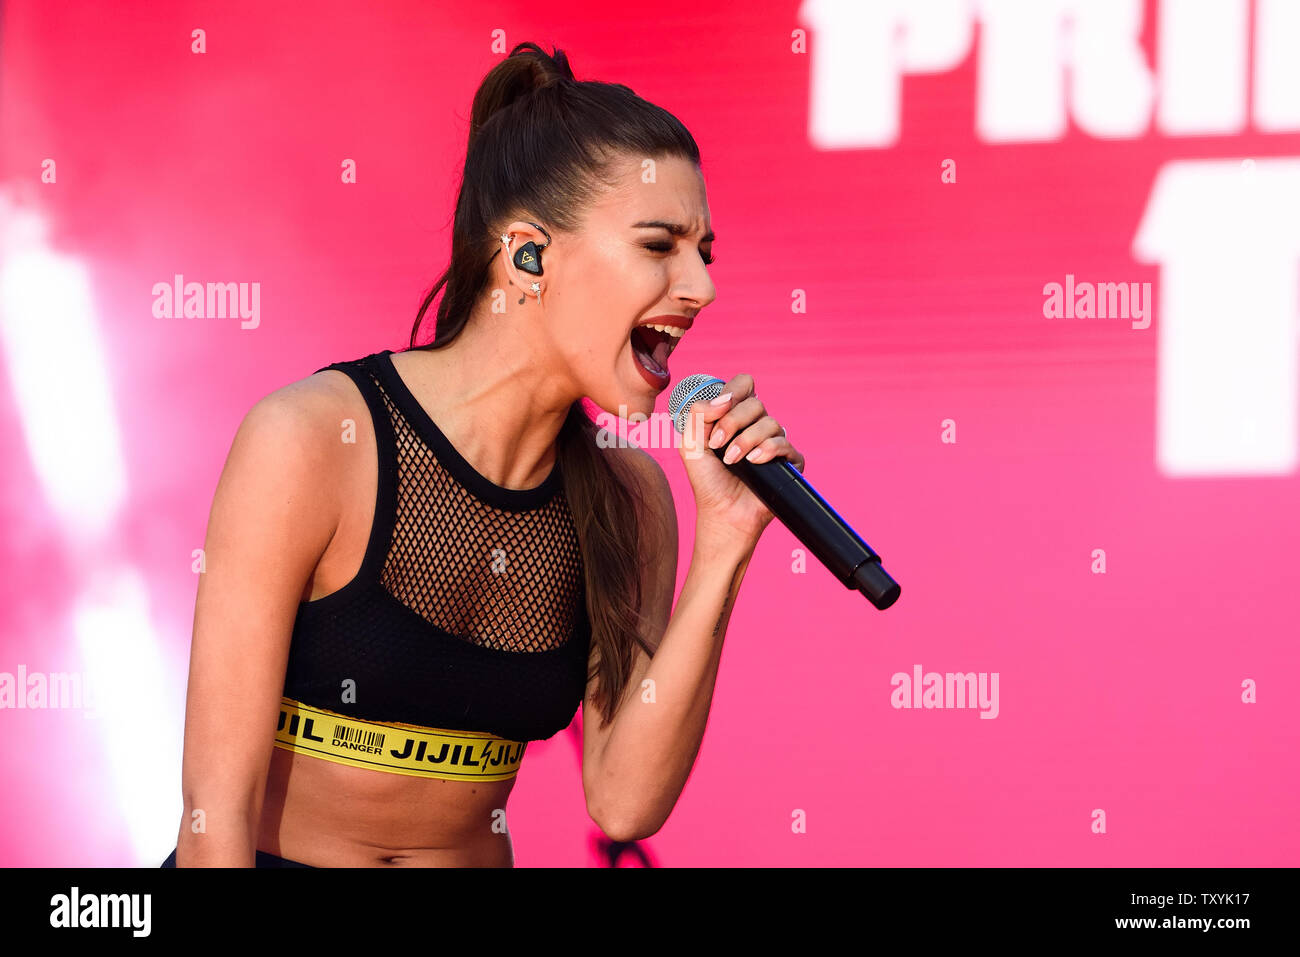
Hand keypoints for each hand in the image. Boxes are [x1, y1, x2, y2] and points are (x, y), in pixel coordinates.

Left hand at [678, 373, 805, 545]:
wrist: (721, 513)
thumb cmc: (707, 480)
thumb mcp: (690, 444)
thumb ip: (699, 414)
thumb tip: (725, 398)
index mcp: (735, 417)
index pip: (744, 385)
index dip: (735, 390)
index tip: (720, 407)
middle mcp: (756, 426)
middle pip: (756, 403)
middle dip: (733, 422)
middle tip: (716, 444)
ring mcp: (774, 443)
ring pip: (770, 423)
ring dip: (746, 440)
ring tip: (731, 460)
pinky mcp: (788, 462)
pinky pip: (784, 444)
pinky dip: (767, 450)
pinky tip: (753, 462)